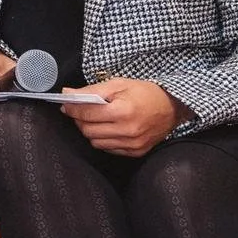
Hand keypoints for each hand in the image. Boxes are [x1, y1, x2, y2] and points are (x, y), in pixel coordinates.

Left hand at [60, 78, 190, 156]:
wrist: (172, 107)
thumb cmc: (145, 92)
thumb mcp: (119, 84)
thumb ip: (92, 90)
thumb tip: (67, 93)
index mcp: (123, 111)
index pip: (87, 113)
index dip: (72, 108)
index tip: (66, 104)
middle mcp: (128, 131)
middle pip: (88, 130)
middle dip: (80, 120)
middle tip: (80, 111)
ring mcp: (132, 144)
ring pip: (96, 142)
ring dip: (90, 130)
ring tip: (95, 119)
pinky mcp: (136, 152)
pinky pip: (108, 149)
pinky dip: (103, 139)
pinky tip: (108, 128)